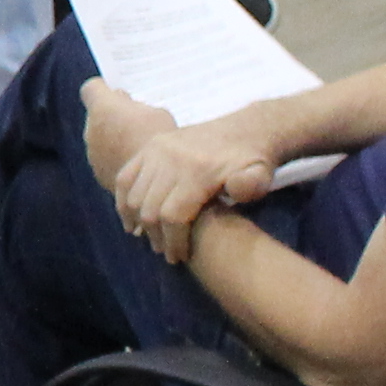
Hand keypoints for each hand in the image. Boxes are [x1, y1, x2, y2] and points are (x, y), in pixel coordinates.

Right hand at [88, 86, 277, 259]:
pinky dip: (124, 202)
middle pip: (150, 209)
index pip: (172, 216)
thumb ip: (251, 185)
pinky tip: (132, 220)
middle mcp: (171, 158)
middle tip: (165, 251)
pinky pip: (125, 178)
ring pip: (134, 196)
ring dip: (139, 222)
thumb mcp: (261, 174)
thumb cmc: (253, 161)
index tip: (179, 257)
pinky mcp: (149, 145)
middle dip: (156, 237)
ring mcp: (156, 150)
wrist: (245, 129)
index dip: (173, 242)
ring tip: (151, 238)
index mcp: (197, 170)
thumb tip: (235, 190)